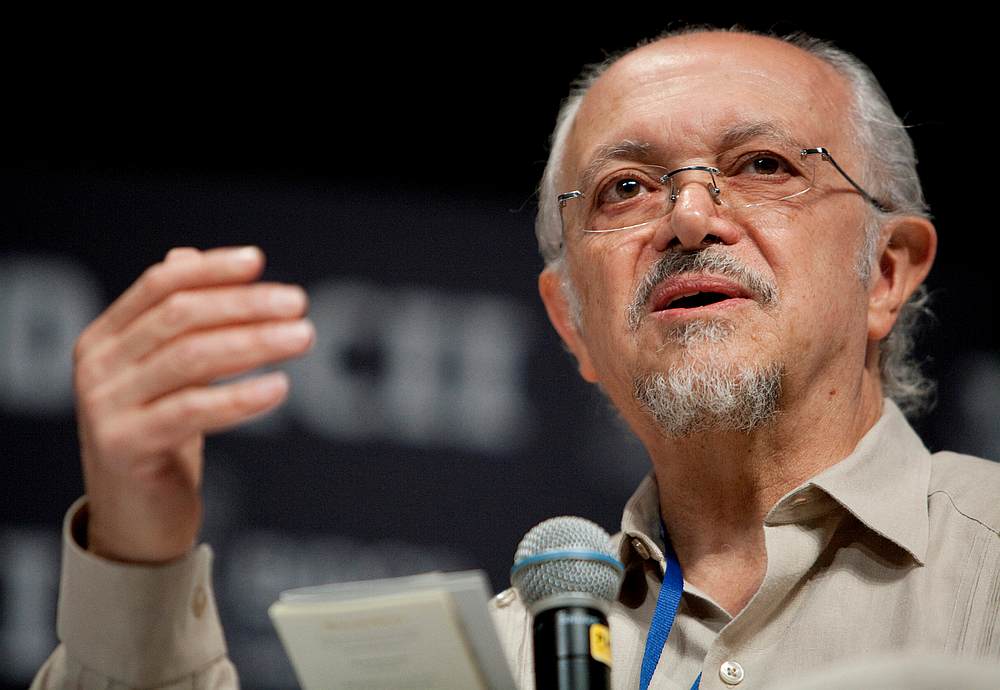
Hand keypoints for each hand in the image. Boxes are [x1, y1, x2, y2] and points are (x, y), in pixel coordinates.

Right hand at [73, 246, 313, 562]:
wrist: (136, 519)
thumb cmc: (161, 437)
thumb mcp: (166, 374)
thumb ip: (172, 320)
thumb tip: (188, 255)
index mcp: (105, 338)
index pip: (159, 285)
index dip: (210, 269)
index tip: (258, 261)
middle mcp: (98, 366)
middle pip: (180, 316)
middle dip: (245, 305)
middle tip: (298, 304)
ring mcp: (106, 406)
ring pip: (191, 357)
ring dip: (255, 342)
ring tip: (303, 337)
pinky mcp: (127, 446)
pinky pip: (193, 411)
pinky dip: (241, 396)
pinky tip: (280, 388)